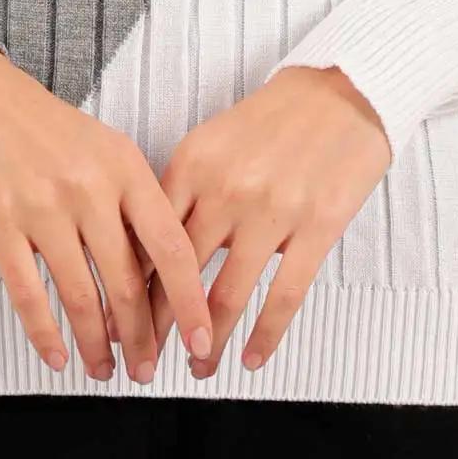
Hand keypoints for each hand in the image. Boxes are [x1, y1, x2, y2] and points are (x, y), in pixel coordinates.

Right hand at [0, 46, 216, 383]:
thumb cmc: (37, 121)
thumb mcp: (100, 146)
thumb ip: (130, 200)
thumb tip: (155, 272)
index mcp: (123, 165)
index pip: (170, 246)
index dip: (190, 301)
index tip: (202, 339)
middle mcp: (88, 187)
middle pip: (126, 282)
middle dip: (141, 337)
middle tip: (148, 369)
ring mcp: (41, 205)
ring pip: (80, 295)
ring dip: (96, 343)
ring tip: (103, 370)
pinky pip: (27, 291)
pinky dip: (44, 332)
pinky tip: (57, 355)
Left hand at [138, 65, 392, 378]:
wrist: (340, 91)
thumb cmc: (271, 120)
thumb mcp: (212, 142)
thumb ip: (182, 193)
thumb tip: (147, 253)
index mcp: (193, 164)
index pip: (148, 239)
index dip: (129, 288)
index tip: (117, 320)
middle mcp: (226, 190)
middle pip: (178, 274)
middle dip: (157, 326)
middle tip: (144, 359)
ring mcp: (273, 211)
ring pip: (227, 294)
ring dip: (208, 341)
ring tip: (198, 368)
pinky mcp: (317, 227)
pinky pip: (284, 295)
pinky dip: (265, 334)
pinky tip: (251, 358)